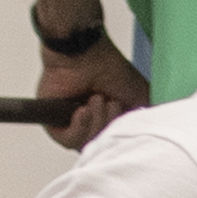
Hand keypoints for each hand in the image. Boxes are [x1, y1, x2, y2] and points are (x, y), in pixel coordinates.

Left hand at [35, 32, 145, 151]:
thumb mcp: (139, 98)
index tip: (124, 113)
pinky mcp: (53, 121)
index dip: (121, 133)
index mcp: (107, 119)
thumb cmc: (109, 67)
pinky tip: (83, 110)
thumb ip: (142, 121)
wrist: (85, 52)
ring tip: (97, 100)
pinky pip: (66, 140)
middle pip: (100, 145)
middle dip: (108, 126)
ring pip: (84, 145)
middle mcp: (90, 123)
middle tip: (111, 104)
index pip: (114, 142)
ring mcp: (71, 123)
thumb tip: (143, 138)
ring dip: (95, 123)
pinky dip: (78, 128)